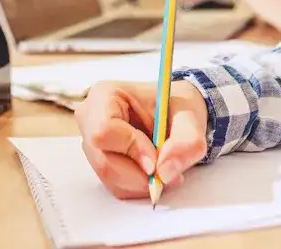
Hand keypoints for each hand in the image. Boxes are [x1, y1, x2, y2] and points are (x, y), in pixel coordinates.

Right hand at [74, 80, 209, 199]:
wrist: (174, 113)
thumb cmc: (175, 107)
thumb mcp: (190, 116)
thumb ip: (186, 141)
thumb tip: (165, 172)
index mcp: (105, 95)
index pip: (105, 130)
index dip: (131, 149)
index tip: (156, 161)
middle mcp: (90, 119)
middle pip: (104, 161)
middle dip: (139, 174)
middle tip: (166, 173)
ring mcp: (92, 142)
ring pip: (109, 177)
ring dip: (141, 182)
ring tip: (164, 170)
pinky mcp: (99, 161)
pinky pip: (114, 185)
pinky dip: (137, 186)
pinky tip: (152, 172)